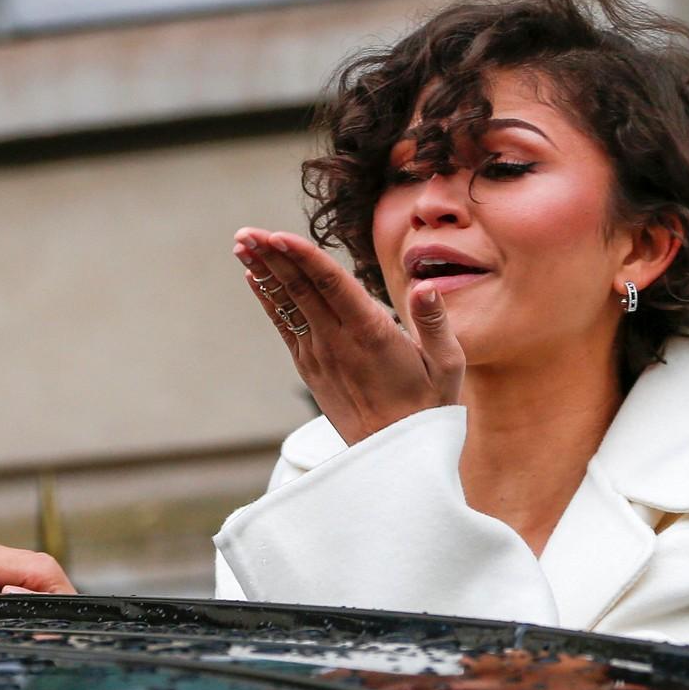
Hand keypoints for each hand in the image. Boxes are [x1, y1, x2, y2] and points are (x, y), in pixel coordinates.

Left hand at [233, 227, 463, 443]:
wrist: (393, 457)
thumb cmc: (427, 407)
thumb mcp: (447, 366)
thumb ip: (435, 322)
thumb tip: (426, 286)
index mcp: (371, 335)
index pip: (331, 286)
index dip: (304, 258)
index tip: (278, 236)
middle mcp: (338, 343)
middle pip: (300, 290)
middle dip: (272, 257)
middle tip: (245, 232)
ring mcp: (319, 356)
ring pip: (286, 305)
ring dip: (263, 272)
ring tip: (241, 244)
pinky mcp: (310, 368)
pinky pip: (284, 325)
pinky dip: (268, 300)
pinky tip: (254, 278)